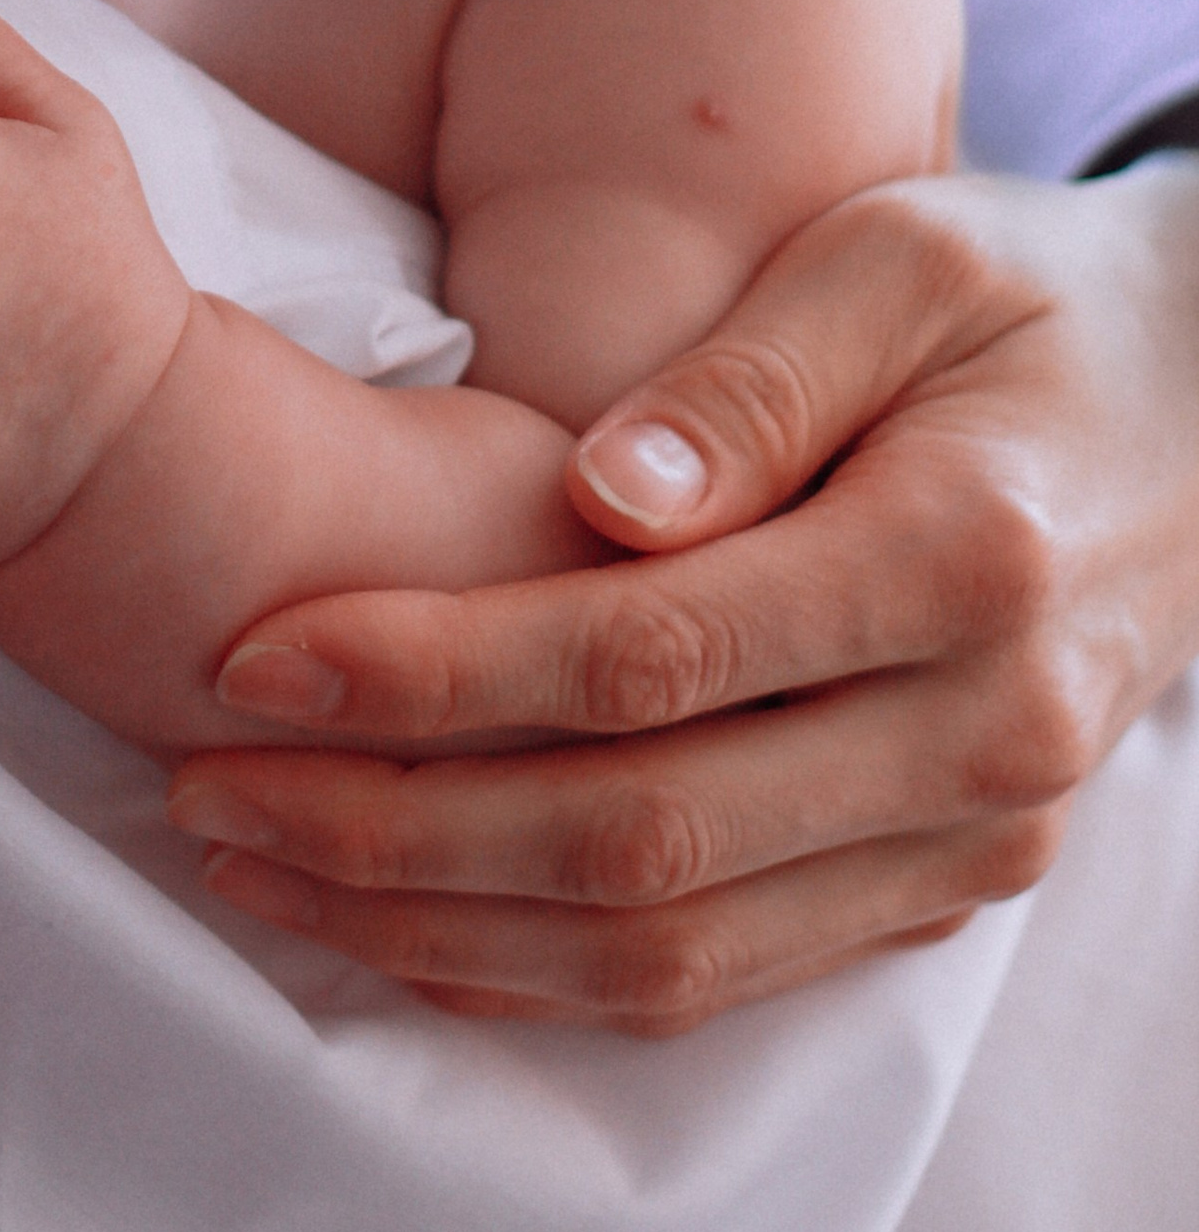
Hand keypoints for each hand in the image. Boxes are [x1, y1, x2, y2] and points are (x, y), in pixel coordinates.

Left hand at [164, 159, 1198, 1033]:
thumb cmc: (1025, 296)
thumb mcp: (903, 256)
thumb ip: (752, 374)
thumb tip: (592, 489)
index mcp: (964, 562)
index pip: (649, 658)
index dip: (438, 670)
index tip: (261, 651)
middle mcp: (981, 738)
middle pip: (639, 841)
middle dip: (394, 832)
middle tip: (207, 787)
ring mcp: (971, 839)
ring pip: (672, 953)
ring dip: (442, 930)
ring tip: (258, 861)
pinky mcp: (939, 884)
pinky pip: (725, 976)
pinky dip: (549, 974)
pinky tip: (404, 924)